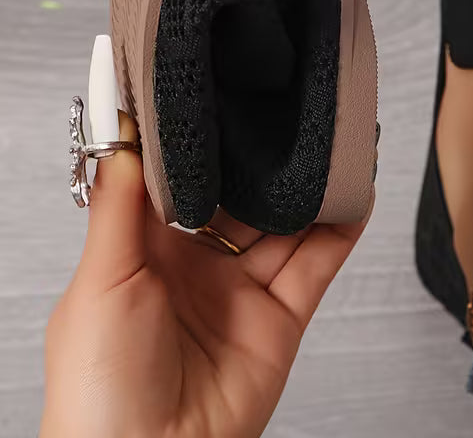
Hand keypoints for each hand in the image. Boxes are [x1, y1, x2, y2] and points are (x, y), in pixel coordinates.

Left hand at [41, 113, 368, 437]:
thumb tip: (119, 138)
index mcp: (149, 254)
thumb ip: (118, 206)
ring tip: (332, 146)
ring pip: (287, 227)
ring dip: (310, 189)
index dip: (207, 149)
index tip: (225, 104)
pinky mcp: (281, 318)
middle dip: (266, 165)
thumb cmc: (100, 386)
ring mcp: (243, 292)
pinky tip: (354, 196)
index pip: (185, 185)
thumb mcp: (102, 279)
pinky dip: (340, 230)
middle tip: (287, 118)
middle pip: (244, 201)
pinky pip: (317, 265)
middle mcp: (199, 268)